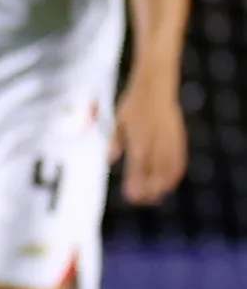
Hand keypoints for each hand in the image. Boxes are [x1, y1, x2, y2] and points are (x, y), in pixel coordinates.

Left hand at [111, 81, 186, 204]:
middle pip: (154, 173)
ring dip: (162, 186)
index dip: (135, 184)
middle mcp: (155, 141)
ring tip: (154, 197)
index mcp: (138, 138)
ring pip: (168, 170)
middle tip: (140, 201)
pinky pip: (179, 160)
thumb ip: (115, 143)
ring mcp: (169, 140)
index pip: (137, 168)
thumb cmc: (132, 105)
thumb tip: (109, 161)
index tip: (130, 197)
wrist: (155, 87)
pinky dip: (175, 174)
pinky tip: (170, 183)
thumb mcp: (118, 122)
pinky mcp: (179, 138)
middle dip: (148, 190)